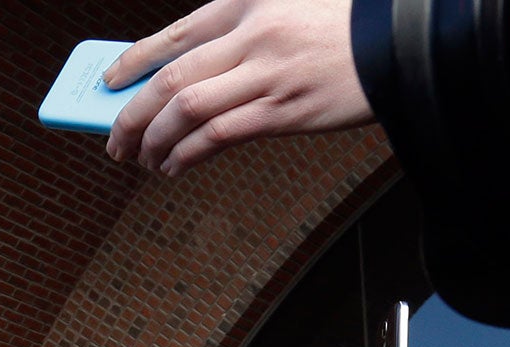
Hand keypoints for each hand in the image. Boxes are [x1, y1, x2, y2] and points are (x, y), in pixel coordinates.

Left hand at [105, 0, 370, 173]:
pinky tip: (175, 167)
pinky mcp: (283, 110)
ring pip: (186, 110)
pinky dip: (187, 155)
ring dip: (155, 141)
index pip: (173, 35)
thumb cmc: (340, 32)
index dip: (133, 62)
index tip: (109, 84)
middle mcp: (250, 34)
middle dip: (131, 115)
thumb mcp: (283, 13)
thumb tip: (182, 83)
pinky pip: (217, 136)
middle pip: (170, 79)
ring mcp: (266, 73)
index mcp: (245, 3)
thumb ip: (237, 39)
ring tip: (144, 160)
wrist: (400, 43)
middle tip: (115, 140)